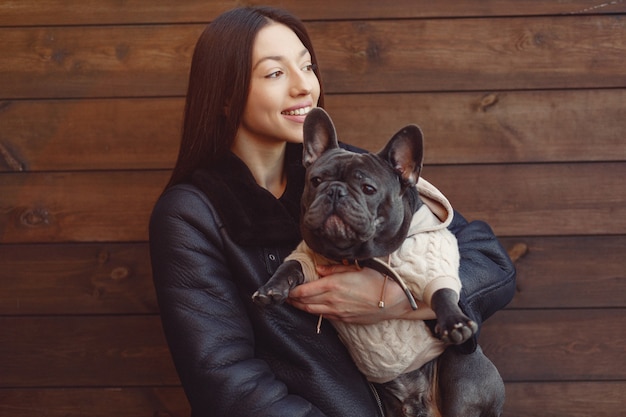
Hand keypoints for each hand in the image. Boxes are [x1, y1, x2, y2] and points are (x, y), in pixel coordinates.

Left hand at [287, 264, 435, 323]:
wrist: (393, 300)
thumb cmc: (377, 280)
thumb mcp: (356, 267)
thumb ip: (334, 268)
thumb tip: (318, 269)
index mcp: (332, 285)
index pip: (304, 290)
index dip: (292, 290)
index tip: (286, 288)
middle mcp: (332, 300)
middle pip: (305, 302)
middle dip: (293, 300)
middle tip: (284, 296)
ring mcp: (338, 312)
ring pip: (313, 312)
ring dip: (301, 308)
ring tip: (293, 304)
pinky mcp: (345, 320)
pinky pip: (325, 317)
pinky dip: (315, 313)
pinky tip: (312, 309)